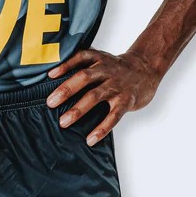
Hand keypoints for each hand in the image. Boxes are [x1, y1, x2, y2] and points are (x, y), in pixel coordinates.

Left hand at [45, 48, 162, 145]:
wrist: (145, 69)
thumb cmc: (116, 67)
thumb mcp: (101, 58)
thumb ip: (82, 64)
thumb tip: (52, 75)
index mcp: (98, 59)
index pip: (80, 58)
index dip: (65, 65)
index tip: (50, 75)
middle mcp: (106, 70)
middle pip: (84, 77)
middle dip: (67, 90)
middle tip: (50, 103)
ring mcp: (116, 86)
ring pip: (95, 96)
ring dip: (78, 110)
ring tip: (63, 122)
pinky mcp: (126, 101)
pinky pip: (113, 116)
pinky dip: (102, 128)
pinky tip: (91, 138)